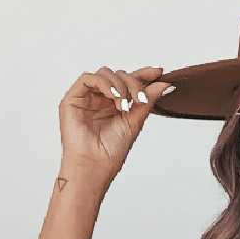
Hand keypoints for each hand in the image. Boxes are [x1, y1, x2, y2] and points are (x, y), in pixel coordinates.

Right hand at [57, 65, 174, 179]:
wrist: (94, 166)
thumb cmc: (111, 152)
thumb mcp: (135, 122)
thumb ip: (148, 101)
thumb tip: (167, 85)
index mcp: (114, 104)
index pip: (128, 81)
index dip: (143, 74)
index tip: (159, 72)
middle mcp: (100, 98)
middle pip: (119, 74)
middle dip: (133, 83)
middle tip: (141, 100)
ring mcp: (86, 97)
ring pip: (105, 73)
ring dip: (119, 85)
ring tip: (124, 105)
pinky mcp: (72, 98)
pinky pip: (88, 78)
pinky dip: (104, 83)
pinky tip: (114, 96)